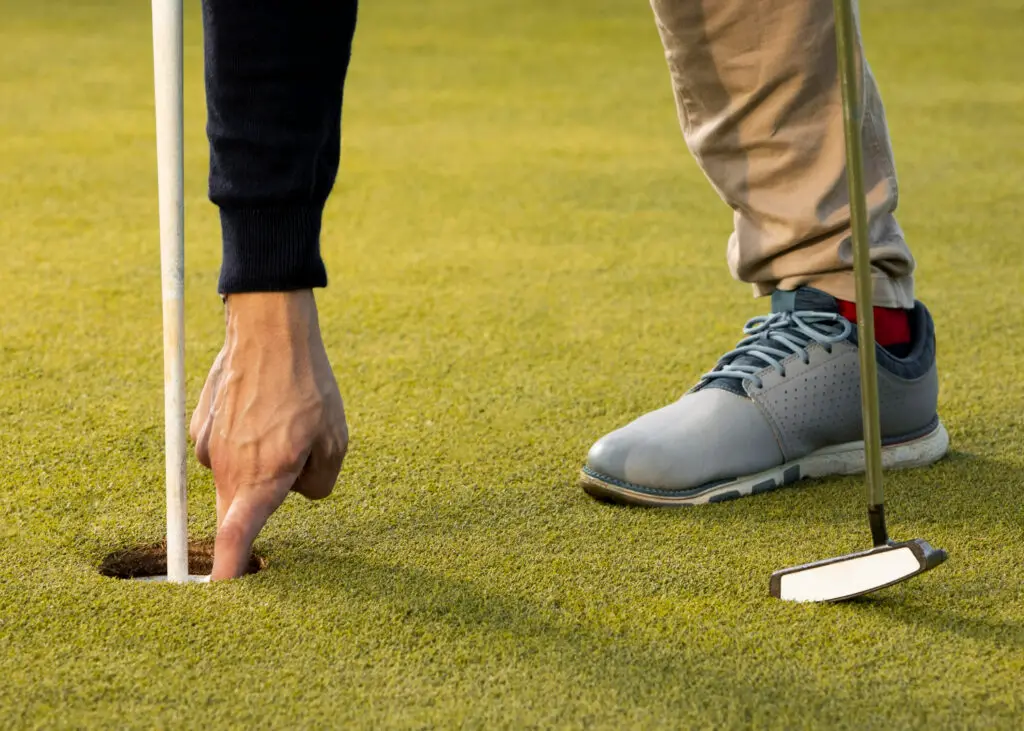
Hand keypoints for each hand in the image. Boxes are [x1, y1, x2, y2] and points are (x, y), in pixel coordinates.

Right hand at [189, 290, 347, 579]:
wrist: (267, 331)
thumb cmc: (307, 385)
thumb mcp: (336, 440)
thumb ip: (320, 483)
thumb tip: (297, 492)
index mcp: (264, 477)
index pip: (237, 538)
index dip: (230, 569)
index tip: (221, 592)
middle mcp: (230, 469)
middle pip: (238, 512)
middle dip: (259, 507)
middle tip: (292, 464)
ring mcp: (210, 449)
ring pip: (236, 480)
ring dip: (257, 468)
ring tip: (283, 422)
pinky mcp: (200, 428)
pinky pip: (225, 454)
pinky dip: (242, 445)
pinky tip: (260, 410)